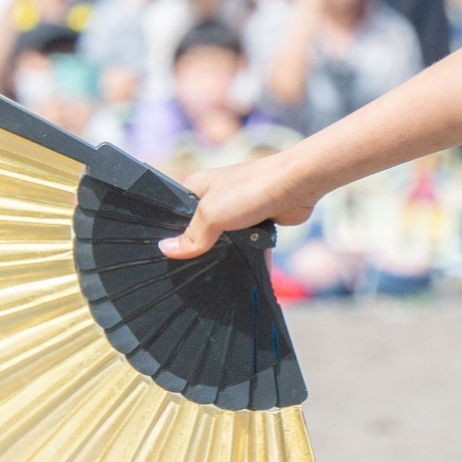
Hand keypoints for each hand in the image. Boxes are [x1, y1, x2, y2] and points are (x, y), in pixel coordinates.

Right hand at [160, 152, 319, 259]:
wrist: (297, 185)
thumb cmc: (251, 189)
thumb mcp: (211, 213)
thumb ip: (192, 235)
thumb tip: (166, 250)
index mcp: (197, 187)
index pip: (174, 213)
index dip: (169, 234)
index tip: (164, 258)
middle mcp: (216, 197)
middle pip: (199, 230)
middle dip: (198, 248)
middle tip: (189, 272)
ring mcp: (238, 210)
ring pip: (224, 240)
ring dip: (225, 254)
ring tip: (214, 276)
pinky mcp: (258, 221)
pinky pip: (246, 244)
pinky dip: (246, 256)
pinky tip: (240, 274)